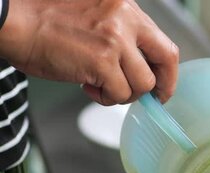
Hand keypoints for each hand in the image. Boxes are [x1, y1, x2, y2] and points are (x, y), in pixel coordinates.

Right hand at [0, 0, 178, 104]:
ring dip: (124, 93)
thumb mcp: (95, 16)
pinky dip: (106, 97)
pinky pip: (120, 93)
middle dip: (163, 85)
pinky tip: (88, 86)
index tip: (162, 82)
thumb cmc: (45, 20)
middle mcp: (125, 19)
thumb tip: (140, 66)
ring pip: (143, 83)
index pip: (162, 42)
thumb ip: (121, 35)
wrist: (13, 20)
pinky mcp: (103, 61)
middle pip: (166, 60)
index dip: (165, 68)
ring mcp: (116, 40)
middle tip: (154, 99)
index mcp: (125, 7)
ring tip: (101, 86)